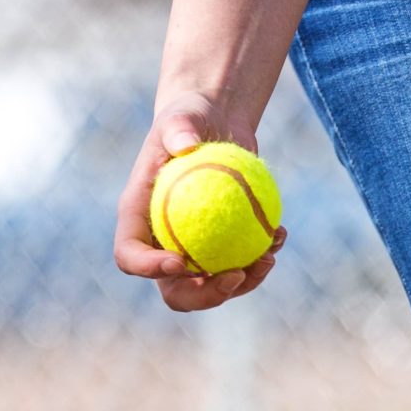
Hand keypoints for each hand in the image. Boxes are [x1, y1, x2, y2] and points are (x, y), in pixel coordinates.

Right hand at [114, 90, 285, 311]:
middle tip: (235, 276)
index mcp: (137, 220)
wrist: (214, 125)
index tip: (181, 262)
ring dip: (243, 283)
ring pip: (211, 287)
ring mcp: (192, 251)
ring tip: (268, 258)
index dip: (149, 269)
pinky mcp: (219, 248)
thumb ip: (178, 127)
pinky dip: (260, 260)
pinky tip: (279, 236)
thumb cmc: (190, 117)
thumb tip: (185, 143)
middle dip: (203, 295)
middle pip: (173, 290)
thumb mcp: (183, 115)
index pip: (130, 255)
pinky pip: (239, 267)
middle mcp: (160, 243)